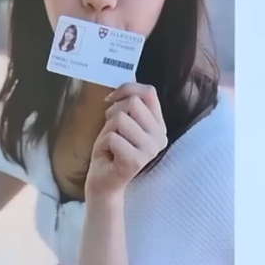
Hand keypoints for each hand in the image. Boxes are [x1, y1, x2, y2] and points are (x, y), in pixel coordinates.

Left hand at [84, 83, 166, 200]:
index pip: (148, 92)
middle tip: (111, 131)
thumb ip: (127, 104)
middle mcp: (160, 136)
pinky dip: (104, 144)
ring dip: (107, 130)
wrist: (104, 181)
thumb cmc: (111, 150)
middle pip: (132, 104)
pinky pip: (112, 137)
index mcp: (159, 125)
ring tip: (111, 144)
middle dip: (113, 114)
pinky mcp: (137, 160)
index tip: (111, 99)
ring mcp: (151, 149)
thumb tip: (124, 83)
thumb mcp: (120, 122)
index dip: (127, 89)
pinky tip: (109, 155)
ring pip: (121, 119)